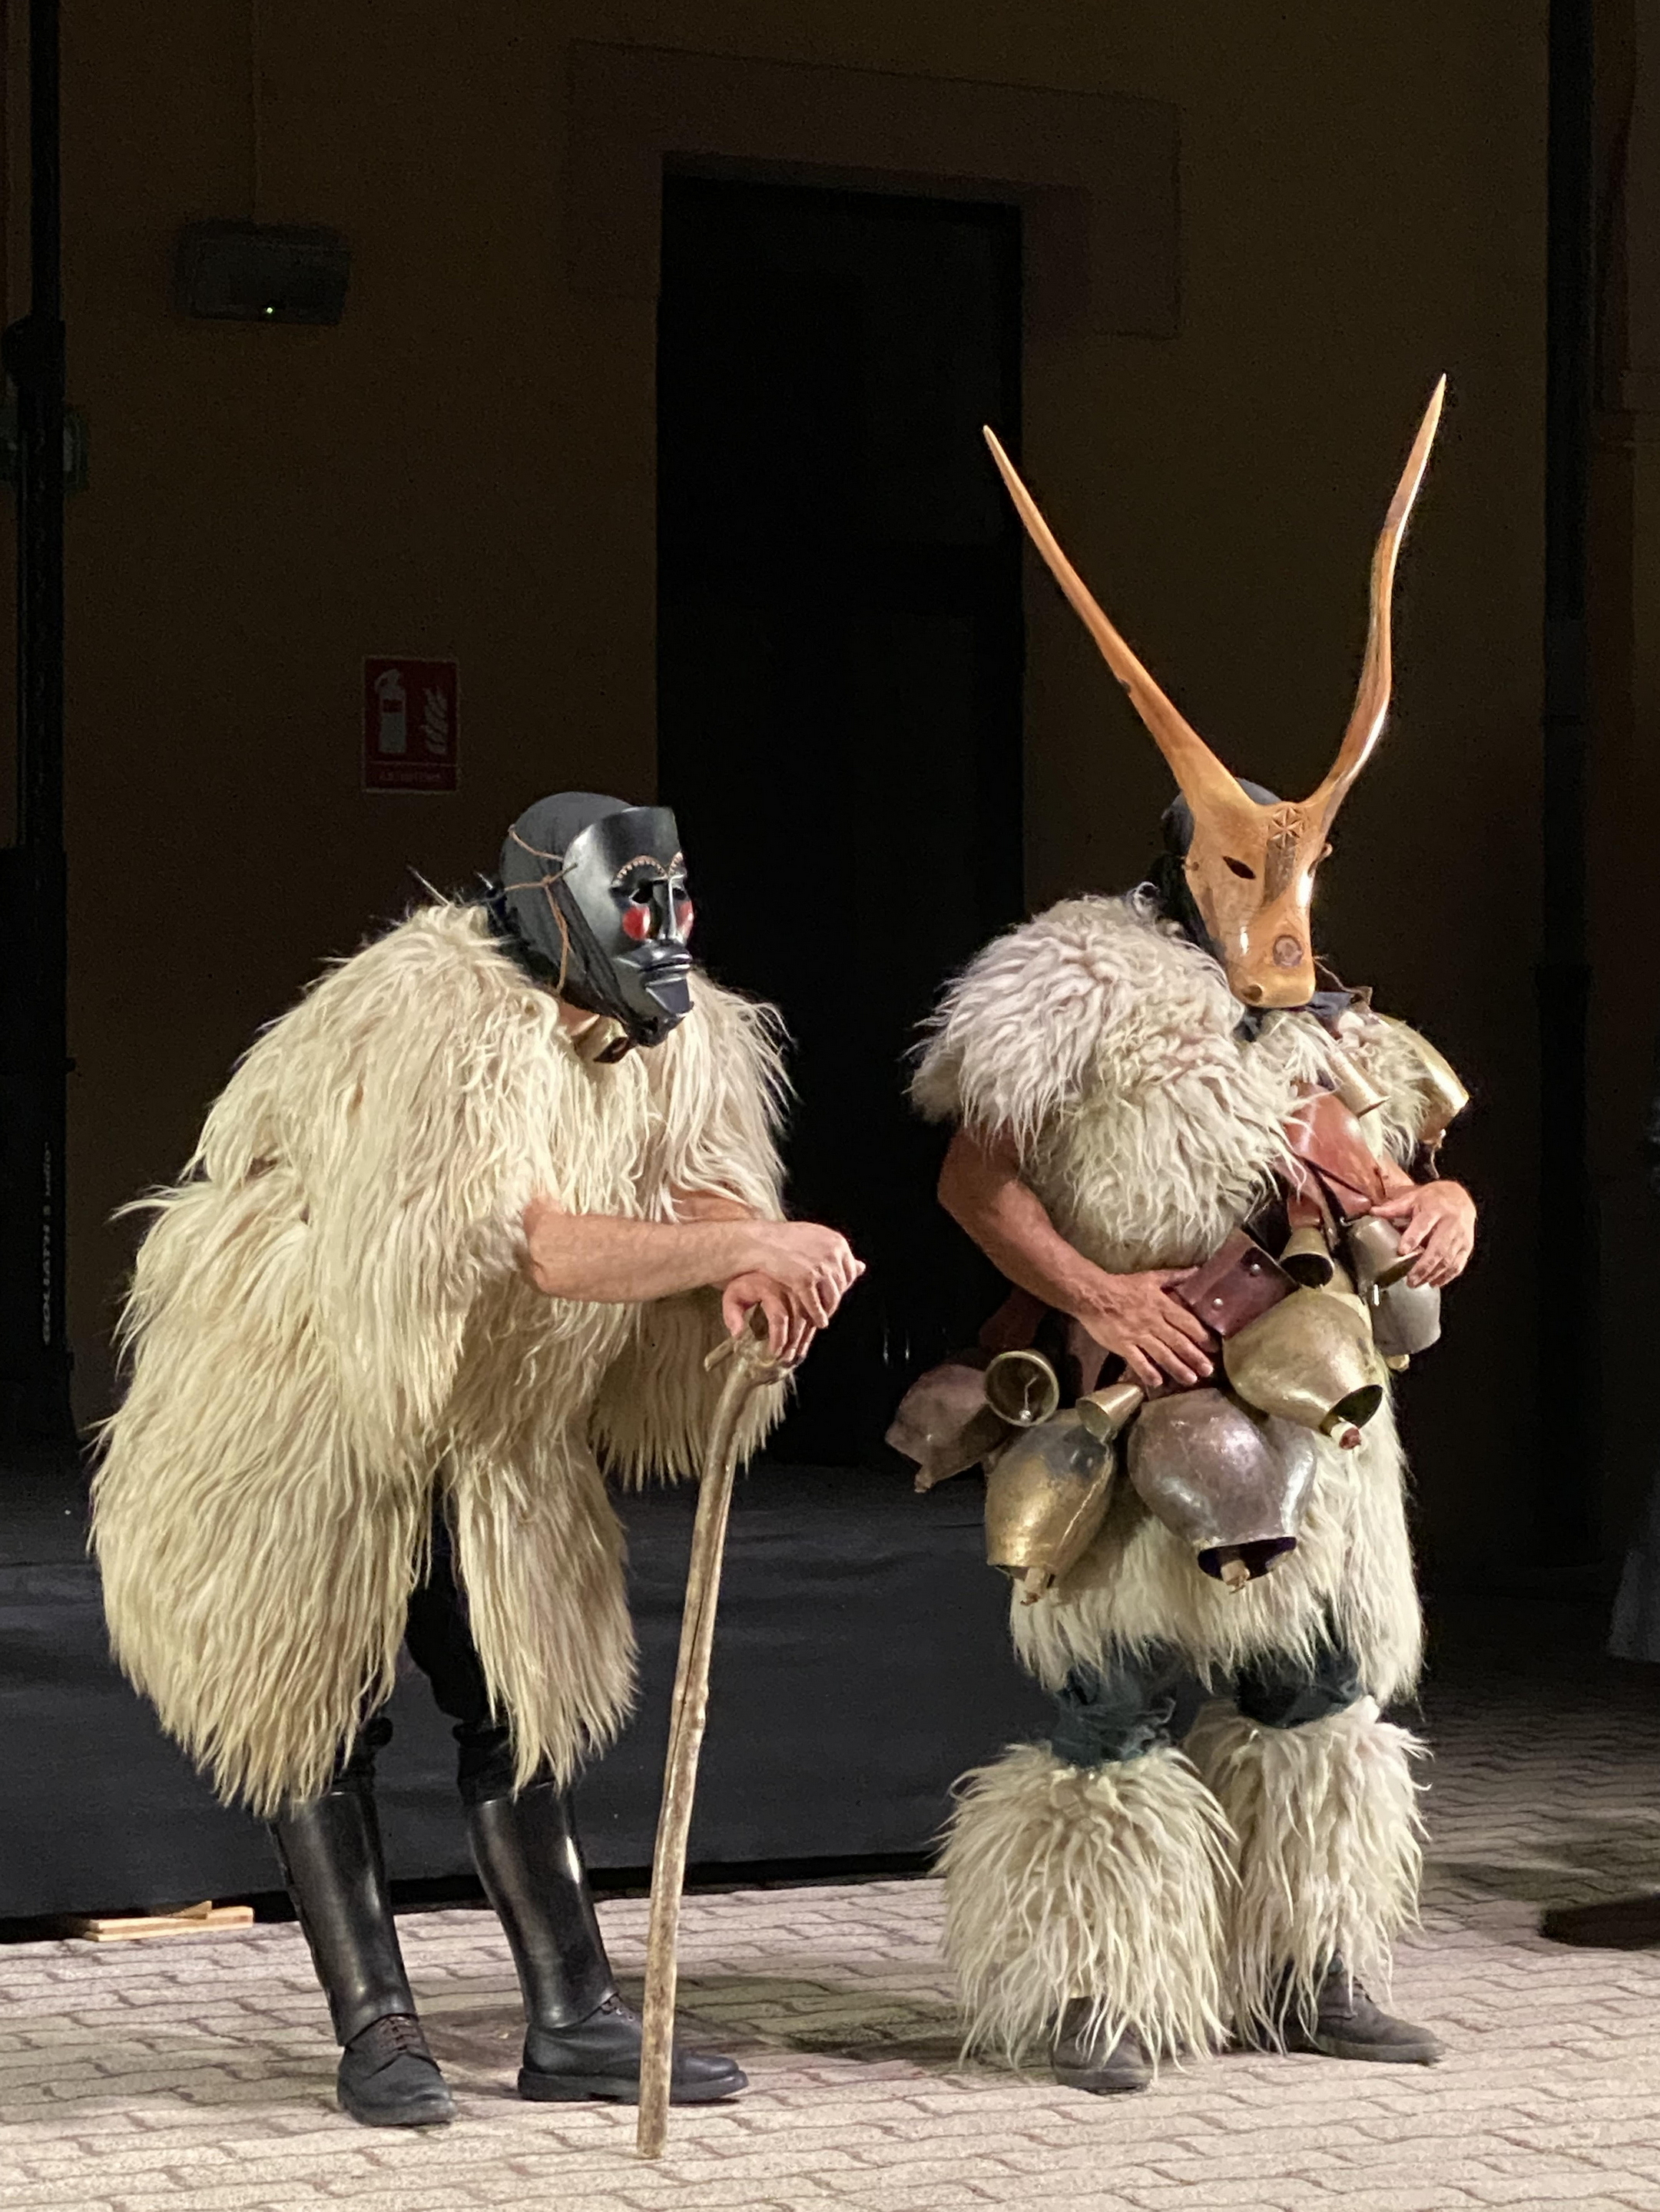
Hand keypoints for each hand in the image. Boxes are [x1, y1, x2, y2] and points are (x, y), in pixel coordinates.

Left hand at [721, 1270, 818, 1363]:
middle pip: (799, 1319)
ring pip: (811, 1317)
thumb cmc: (746, 1284)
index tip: (774, 1353)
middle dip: (794, 1343)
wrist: (761, 1264)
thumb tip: (737, 1335)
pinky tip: (805, 1343)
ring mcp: (803, 1289)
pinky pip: (817, 1312)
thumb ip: (731, 1314)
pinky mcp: (810, 1291)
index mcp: (770, 1287)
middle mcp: (790, 1287)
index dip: (778, 1337)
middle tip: (786, 1359)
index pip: (779, 1317)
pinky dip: (812, 1330)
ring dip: (805, 1339)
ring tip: (796, 1356)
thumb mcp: (733, 1296)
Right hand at [722, 1221, 863, 1361]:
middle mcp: (832, 1255)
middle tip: (830, 1310)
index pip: (850, 1272)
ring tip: (824, 1319)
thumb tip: (862, 1266)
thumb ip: (838, 1253)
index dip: (843, 1286)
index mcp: (838, 1243)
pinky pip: (815, 1305)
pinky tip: (817, 1323)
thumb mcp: (817, 1238)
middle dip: (836, 1299)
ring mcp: (819, 1268)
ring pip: (831, 1298)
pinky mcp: (804, 1281)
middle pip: (841, 1286)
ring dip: (829, 1311)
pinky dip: (818, 1316)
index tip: (836, 1294)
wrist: (760, 1242)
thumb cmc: (785, 1240)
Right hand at [1071, 1269, 1214, 1391]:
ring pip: (1162, 1354)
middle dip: (1195, 1357)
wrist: (1093, 1294)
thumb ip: (1175, 1276)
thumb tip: (1198, 1270)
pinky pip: (1138, 1361)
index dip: (1202, 1335)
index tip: (1214, 1347)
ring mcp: (1138, 1335)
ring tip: (1191, 1379)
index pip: (1187, 1322)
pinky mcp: (1123, 1345)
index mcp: (1161, 1305)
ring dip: (1178, 1367)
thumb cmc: (1123, 1285)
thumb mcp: (1151, 1277)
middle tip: (1209, 1370)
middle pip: (1178, 1341)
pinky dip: (1148, 1372)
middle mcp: (1153, 1322)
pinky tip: (1158, 1382)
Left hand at [1368, 1179, 1475, 1287]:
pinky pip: (1458, 1264)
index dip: (1412, 1238)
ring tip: (1418, 1283)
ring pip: (1448, 1259)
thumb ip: (1394, 1208)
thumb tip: (1372, 1212)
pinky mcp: (1467, 1246)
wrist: (1461, 1197)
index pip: (1423, 1225)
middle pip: (1438, 1248)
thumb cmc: (1434, 1199)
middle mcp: (1450, 1223)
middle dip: (1423, 1266)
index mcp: (1434, 1210)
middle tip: (1410, 1279)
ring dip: (1433, 1274)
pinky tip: (1434, 1282)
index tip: (1401, 1251)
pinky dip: (1447, 1276)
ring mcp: (1460, 1236)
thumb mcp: (1414, 1198)